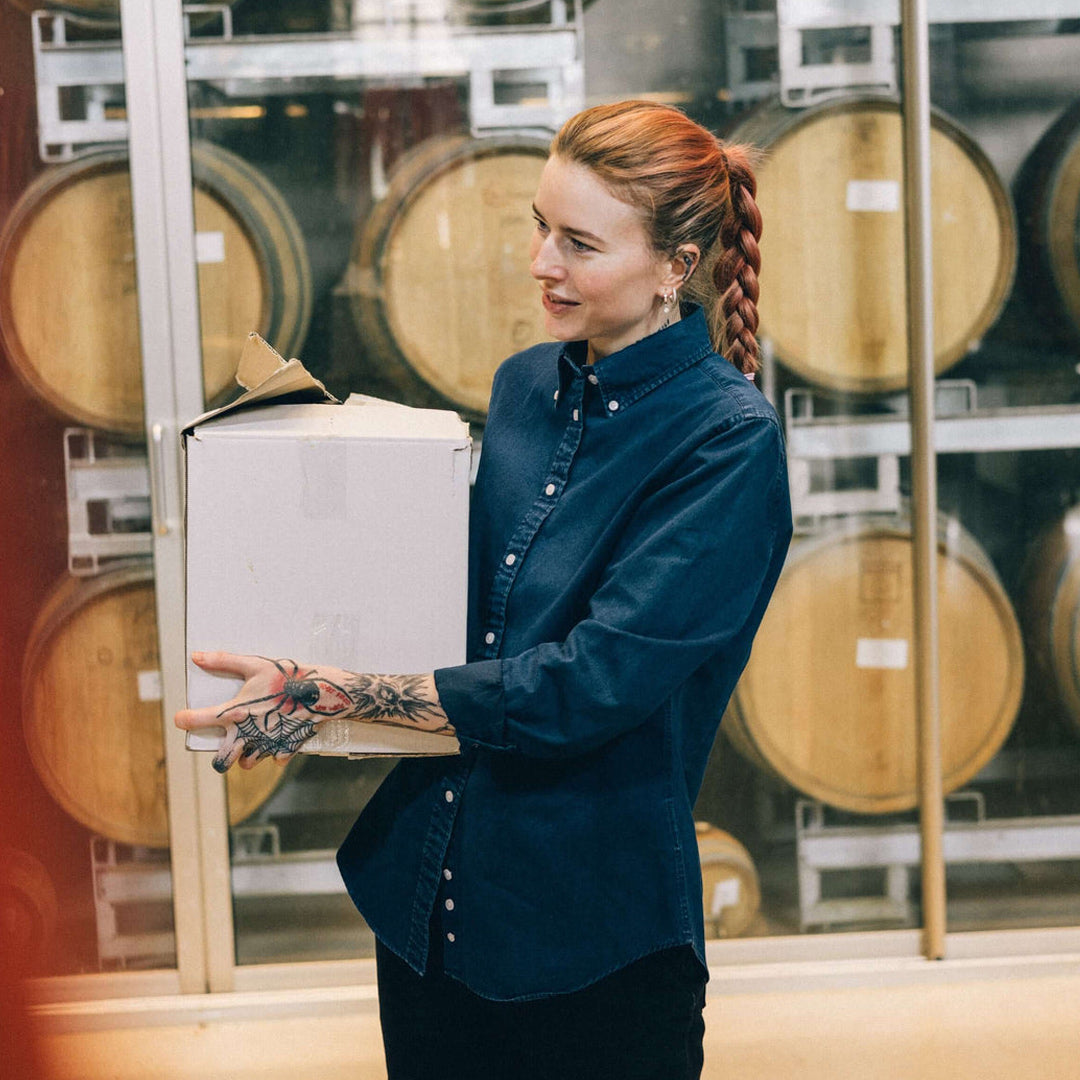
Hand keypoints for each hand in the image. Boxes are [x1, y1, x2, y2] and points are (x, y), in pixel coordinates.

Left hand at [174, 652, 354, 772]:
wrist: (324, 692)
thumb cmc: (287, 676)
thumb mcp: (255, 665)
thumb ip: (224, 662)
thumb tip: (197, 656)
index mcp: (235, 713)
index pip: (198, 721)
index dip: (184, 720)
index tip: (181, 718)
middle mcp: (247, 734)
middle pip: (221, 763)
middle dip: (219, 757)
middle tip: (226, 743)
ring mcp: (267, 746)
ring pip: (246, 764)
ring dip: (246, 755)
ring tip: (253, 739)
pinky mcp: (285, 750)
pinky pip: (274, 760)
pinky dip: (273, 752)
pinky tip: (277, 737)